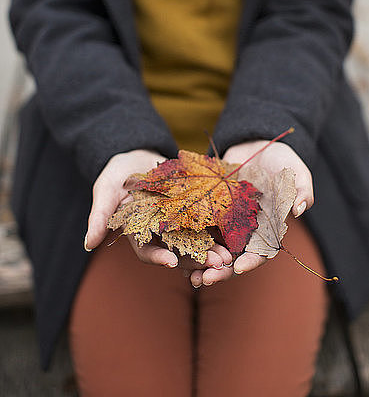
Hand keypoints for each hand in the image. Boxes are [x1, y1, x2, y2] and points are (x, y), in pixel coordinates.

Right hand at [84, 149, 229, 270]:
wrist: (137, 153)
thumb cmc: (116, 173)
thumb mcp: (106, 189)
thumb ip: (99, 215)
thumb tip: (88, 244)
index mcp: (137, 232)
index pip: (146, 251)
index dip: (158, 258)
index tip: (171, 263)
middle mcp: (159, 232)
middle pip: (177, 251)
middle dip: (195, 259)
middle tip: (214, 265)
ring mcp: (176, 221)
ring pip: (195, 240)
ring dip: (211, 250)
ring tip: (227, 256)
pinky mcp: (191, 208)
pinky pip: (206, 221)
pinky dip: (217, 229)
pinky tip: (232, 234)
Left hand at [189, 139, 312, 287]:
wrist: (257, 143)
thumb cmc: (283, 160)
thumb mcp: (296, 173)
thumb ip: (301, 190)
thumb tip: (299, 208)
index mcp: (269, 227)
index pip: (261, 251)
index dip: (251, 261)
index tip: (238, 268)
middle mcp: (248, 228)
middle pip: (234, 257)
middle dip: (220, 270)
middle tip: (204, 280)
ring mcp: (228, 220)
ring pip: (214, 248)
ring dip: (202, 262)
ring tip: (189, 275)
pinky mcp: (213, 208)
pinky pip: (200, 227)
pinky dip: (190, 240)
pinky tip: (176, 249)